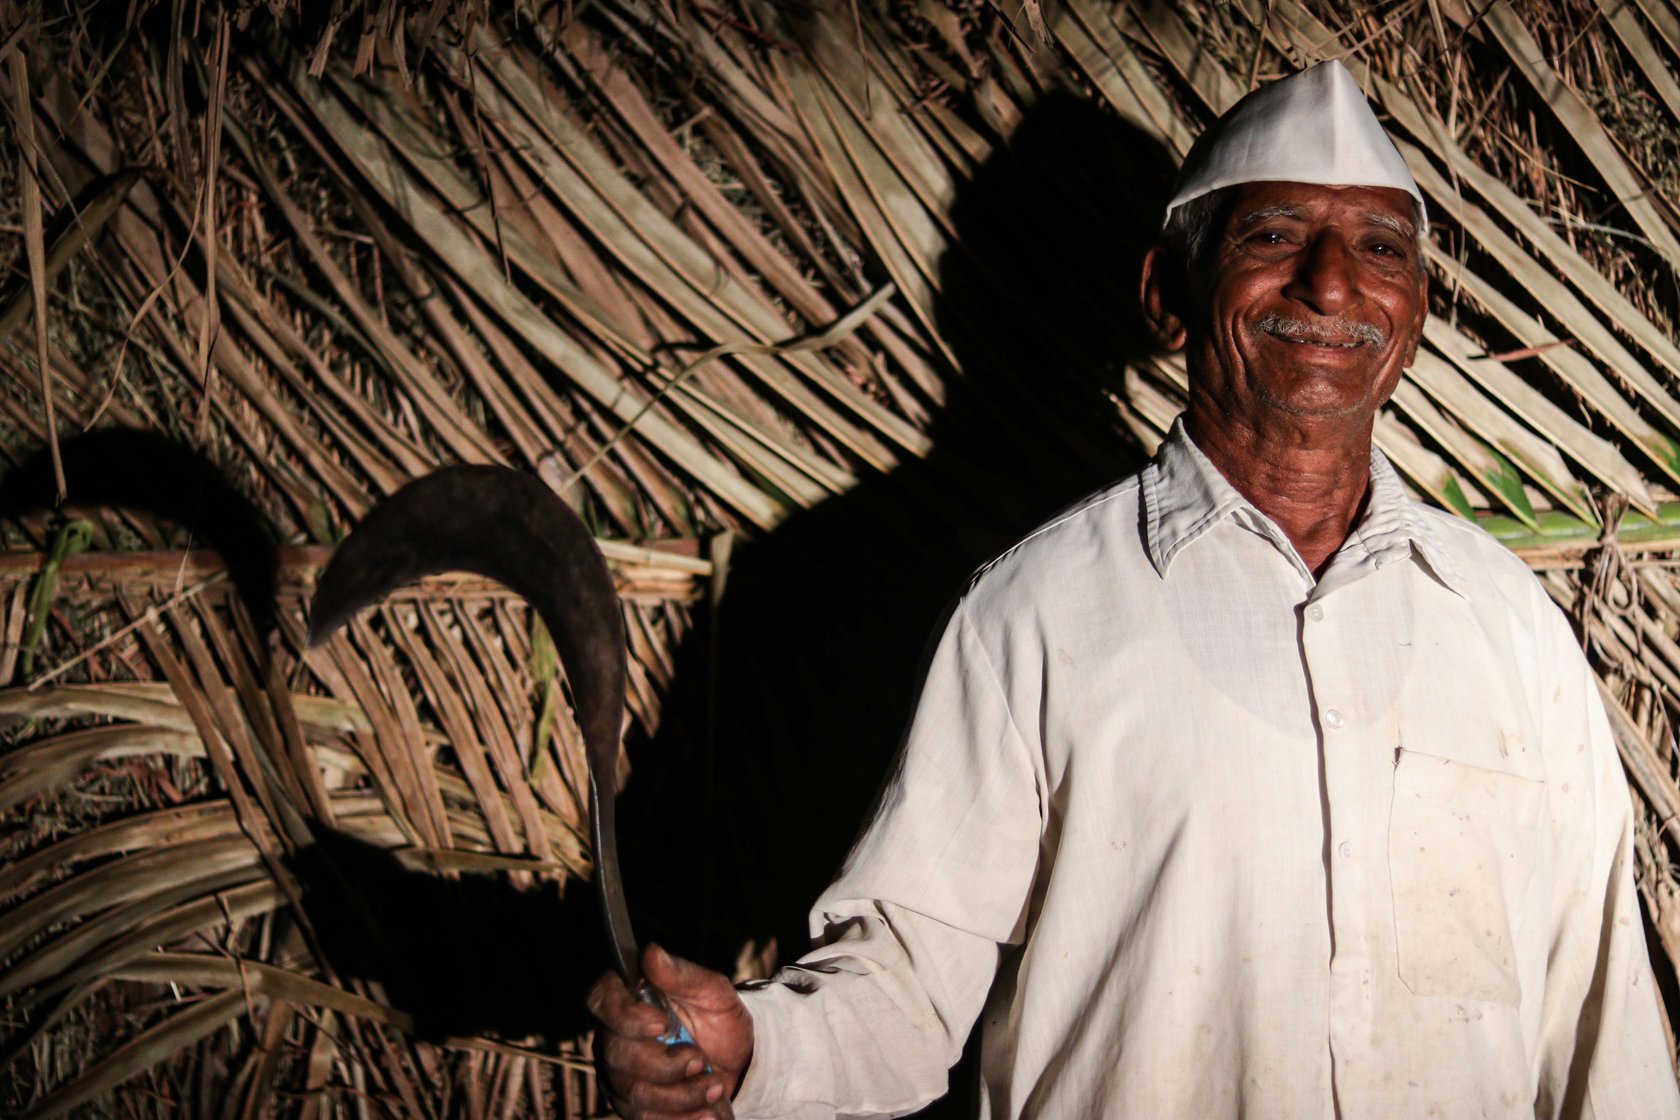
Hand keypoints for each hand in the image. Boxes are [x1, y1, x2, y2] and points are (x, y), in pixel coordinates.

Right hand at [587, 944, 753, 1118]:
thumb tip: (651, 952)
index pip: (600, 1000)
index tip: (661, 1024)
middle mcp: (614, 1037)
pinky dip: (682, 1118)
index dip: (624, 1015)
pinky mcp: (633, 1107)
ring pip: (634, 1092)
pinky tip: (708, 1111)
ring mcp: (619, 1075)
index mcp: (627, 999)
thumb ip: (681, 974)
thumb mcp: (712, 991)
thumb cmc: (719, 1018)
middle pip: (618, 1054)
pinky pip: (646, 1118)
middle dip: (665, 1065)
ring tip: (714, 1087)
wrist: (738, 1061)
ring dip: (680, 1095)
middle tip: (701, 1060)